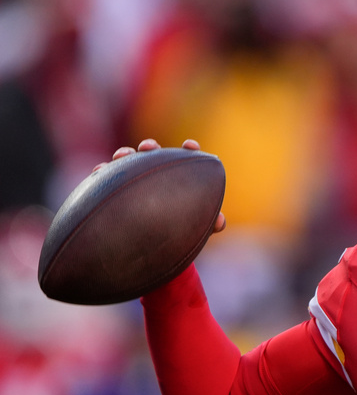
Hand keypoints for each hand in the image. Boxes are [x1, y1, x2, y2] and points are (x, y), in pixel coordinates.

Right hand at [98, 139, 226, 233]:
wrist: (150, 248)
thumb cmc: (178, 234)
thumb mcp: (194, 229)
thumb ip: (208, 224)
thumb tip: (220, 223)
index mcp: (178, 180)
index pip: (186, 159)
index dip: (189, 151)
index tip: (190, 146)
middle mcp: (155, 176)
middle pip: (153, 155)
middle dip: (151, 147)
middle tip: (148, 148)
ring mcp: (134, 181)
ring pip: (128, 162)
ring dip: (125, 155)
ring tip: (122, 156)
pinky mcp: (114, 190)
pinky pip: (106, 178)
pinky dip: (103, 172)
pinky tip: (99, 172)